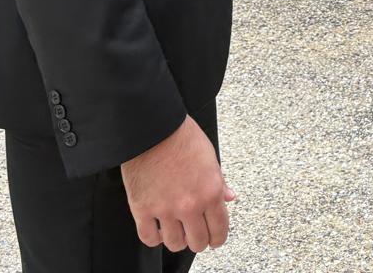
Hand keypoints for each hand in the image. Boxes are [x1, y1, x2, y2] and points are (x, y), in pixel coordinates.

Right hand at [121, 116, 237, 252]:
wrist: (152, 127)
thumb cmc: (182, 137)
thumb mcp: (210, 157)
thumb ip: (220, 182)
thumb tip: (230, 198)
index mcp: (211, 192)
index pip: (219, 231)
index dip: (217, 239)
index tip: (214, 239)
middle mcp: (190, 205)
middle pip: (198, 243)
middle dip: (198, 240)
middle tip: (195, 233)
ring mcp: (165, 209)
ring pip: (175, 244)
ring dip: (177, 239)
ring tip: (175, 229)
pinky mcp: (142, 208)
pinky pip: (149, 238)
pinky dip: (154, 237)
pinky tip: (157, 229)